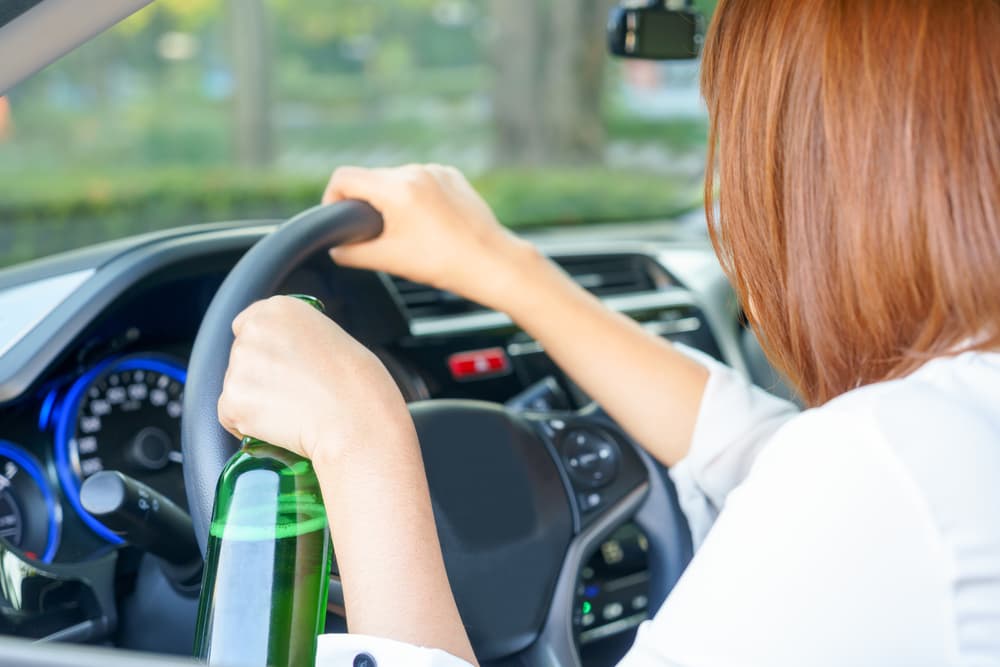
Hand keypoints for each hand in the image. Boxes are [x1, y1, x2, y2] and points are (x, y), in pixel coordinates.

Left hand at [217, 296, 413, 461]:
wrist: (355, 417)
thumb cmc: (356, 384)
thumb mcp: (330, 338)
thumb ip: (295, 338)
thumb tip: (279, 359)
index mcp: (279, 309)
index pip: (248, 325)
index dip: (264, 350)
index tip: (279, 366)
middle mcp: (253, 332)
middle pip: (241, 358)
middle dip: (260, 377)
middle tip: (294, 394)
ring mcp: (239, 366)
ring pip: (238, 388)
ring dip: (256, 402)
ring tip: (295, 411)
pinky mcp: (231, 401)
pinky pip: (231, 417)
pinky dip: (250, 427)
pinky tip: (281, 426)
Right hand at [323, 164, 541, 311]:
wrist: (491, 262)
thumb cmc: (443, 263)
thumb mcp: (388, 260)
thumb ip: (351, 252)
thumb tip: (335, 248)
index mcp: (396, 188)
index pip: (344, 178)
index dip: (332, 200)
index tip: (340, 221)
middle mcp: (415, 171)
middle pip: (371, 179)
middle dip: (366, 204)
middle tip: (375, 235)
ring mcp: (436, 171)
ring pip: (397, 180)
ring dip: (392, 201)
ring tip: (407, 233)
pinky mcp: (452, 176)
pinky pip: (421, 181)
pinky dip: (416, 199)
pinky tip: (428, 224)